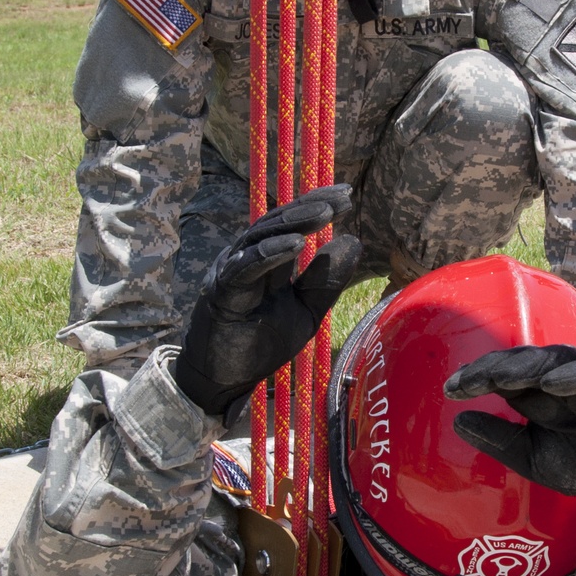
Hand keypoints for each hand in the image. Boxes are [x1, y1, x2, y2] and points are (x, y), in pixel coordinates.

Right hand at [173, 185, 361, 421]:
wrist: (223, 380)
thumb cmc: (261, 342)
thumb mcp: (306, 310)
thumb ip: (326, 280)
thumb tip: (353, 241)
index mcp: (266, 260)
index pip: (290, 224)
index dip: (315, 205)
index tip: (345, 195)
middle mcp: (246, 259)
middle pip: (276, 223)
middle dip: (309, 208)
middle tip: (341, 198)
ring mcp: (231, 273)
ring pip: (260, 237)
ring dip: (292, 224)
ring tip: (323, 214)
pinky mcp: (221, 294)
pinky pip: (244, 268)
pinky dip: (270, 254)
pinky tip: (296, 244)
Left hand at [445, 345, 575, 510]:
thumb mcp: (533, 458)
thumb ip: (500, 441)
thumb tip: (458, 422)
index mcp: (536, 391)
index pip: (503, 373)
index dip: (478, 377)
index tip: (452, 389)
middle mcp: (560, 377)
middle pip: (525, 361)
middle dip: (496, 368)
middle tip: (470, 381)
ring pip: (557, 360)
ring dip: (528, 367)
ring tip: (502, 378)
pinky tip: (553, 384)